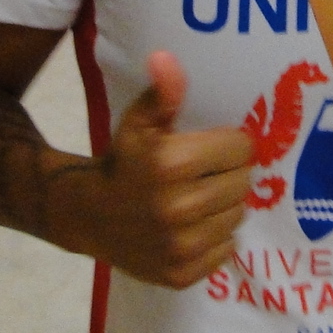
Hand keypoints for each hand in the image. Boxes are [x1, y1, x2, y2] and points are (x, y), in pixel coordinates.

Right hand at [57, 52, 252, 288]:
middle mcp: (177, 208)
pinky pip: (226, 250)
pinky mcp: (181, 274)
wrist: (89, 216)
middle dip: (229, 175)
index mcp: (170, 164)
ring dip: (225, 206)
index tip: (213, 148)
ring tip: (200, 199)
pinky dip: (216, 239)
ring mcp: (180, 246)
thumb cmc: (123, 163)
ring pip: (237, 217)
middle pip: (243, 184)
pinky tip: (194, 227)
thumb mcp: (138, 123)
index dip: (229, 145)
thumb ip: (161, 93)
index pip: (240, 149)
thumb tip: (166, 58)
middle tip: (207, 174)